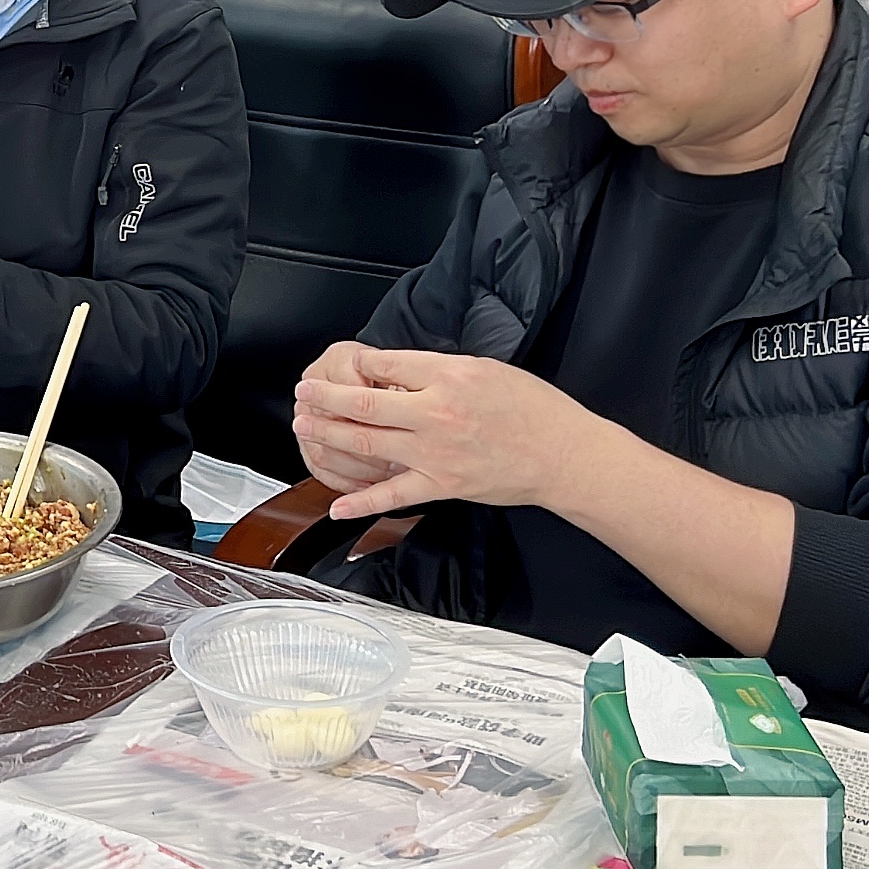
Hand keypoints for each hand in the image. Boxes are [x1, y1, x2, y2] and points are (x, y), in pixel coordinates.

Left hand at [290, 346, 619, 518]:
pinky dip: (361, 502)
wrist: (563, 454)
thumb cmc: (533, 408)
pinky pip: (393, 494)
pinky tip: (336, 506)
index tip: (341, 363)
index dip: (357, 364)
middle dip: (327, 396)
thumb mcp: (485, 369)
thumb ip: (438, 370)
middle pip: (365, 402)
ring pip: (368, 443)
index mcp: (448, 376)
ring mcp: (435, 452)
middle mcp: (436, 412)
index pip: (385, 365)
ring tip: (305, 426)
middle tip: (305, 391)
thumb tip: (399, 369)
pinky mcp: (442, 484)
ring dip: (330, 434)